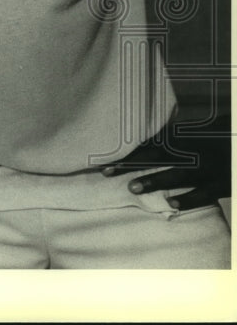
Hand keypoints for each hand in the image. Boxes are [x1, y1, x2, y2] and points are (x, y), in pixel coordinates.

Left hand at [102, 114, 230, 210]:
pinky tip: (171, 204)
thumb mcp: (203, 128)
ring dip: (155, 180)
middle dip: (133, 164)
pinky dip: (188, 199)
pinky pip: (204, 193)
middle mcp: (196, 150)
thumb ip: (179, 132)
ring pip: (179, 174)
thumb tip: (153, 135)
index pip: (154, 142)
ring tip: (132, 187)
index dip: (131, 150)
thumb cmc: (224, 135)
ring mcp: (209, 168)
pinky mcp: (223, 184)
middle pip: (160, 156)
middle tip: (108, 172)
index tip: (108, 157)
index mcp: (188, 135)